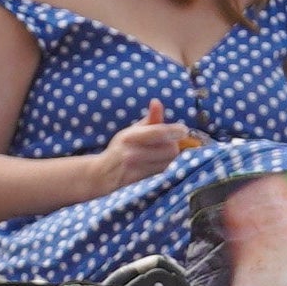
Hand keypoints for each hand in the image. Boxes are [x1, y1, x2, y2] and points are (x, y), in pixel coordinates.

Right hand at [88, 110, 202, 196]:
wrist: (103, 175)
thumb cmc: (122, 148)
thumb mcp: (132, 131)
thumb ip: (149, 118)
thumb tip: (157, 102)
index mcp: (130, 137)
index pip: (159, 132)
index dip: (174, 130)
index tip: (183, 130)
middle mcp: (133, 154)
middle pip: (170, 149)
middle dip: (173, 145)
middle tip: (168, 144)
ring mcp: (137, 171)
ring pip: (170, 163)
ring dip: (171, 158)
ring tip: (161, 155)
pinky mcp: (142, 183)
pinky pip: (165, 174)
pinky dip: (168, 168)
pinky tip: (159, 165)